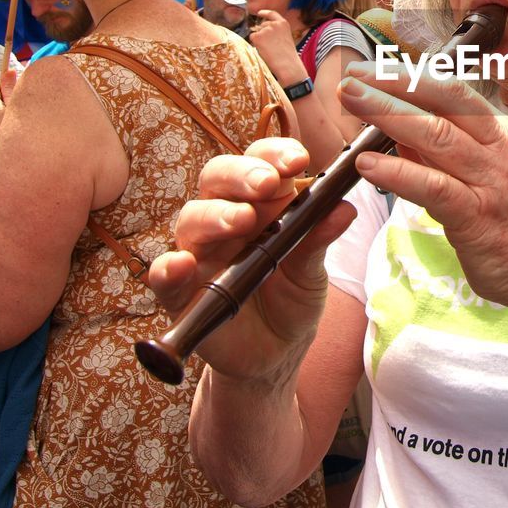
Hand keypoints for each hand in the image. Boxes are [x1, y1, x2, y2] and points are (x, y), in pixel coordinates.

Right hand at [147, 137, 356, 382]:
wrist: (277, 352)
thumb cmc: (292, 297)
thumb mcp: (312, 270)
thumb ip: (319, 238)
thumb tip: (344, 208)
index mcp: (259, 203)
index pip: (259, 163)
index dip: (274, 155)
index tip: (299, 160)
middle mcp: (223, 219)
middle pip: (218, 179)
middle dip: (242, 175)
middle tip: (269, 183)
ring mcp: (199, 253)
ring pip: (192, 218)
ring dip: (216, 215)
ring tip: (243, 220)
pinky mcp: (180, 293)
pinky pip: (163, 276)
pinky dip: (168, 267)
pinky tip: (181, 264)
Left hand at [249, 10, 308, 84]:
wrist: (287, 64)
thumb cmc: (287, 56)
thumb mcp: (286, 38)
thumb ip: (276, 32)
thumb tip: (263, 32)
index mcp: (283, 23)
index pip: (272, 14)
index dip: (265, 13)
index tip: (260, 13)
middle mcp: (274, 24)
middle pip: (262, 26)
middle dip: (262, 34)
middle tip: (270, 46)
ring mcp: (265, 29)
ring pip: (256, 33)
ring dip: (259, 40)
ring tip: (269, 50)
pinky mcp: (257, 36)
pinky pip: (252, 39)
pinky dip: (255, 45)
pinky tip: (264, 50)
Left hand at [338, 62, 507, 329]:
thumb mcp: (480, 177)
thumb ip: (440, 153)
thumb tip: (395, 130)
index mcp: (499, 133)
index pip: (451, 91)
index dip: (408, 76)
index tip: (369, 68)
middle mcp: (498, 148)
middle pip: (444, 100)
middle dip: (395, 82)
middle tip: (353, 74)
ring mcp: (491, 180)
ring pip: (437, 135)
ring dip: (388, 114)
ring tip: (352, 101)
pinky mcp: (479, 216)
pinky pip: (434, 187)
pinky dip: (397, 173)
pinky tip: (367, 164)